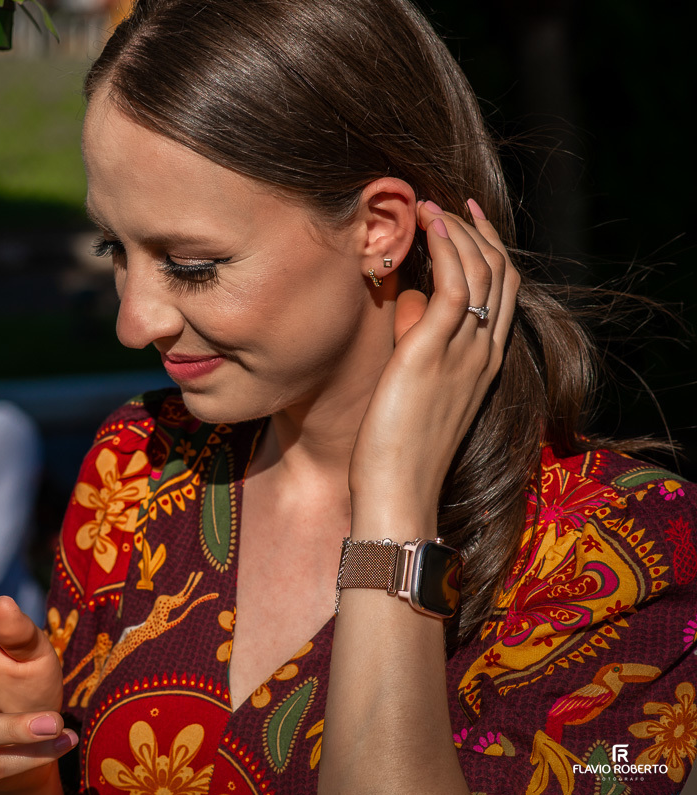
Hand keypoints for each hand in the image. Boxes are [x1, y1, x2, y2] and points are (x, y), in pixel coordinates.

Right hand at [0, 596, 74, 794]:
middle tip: (52, 721)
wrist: (40, 731)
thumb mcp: (35, 654)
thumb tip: (3, 601)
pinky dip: (31, 757)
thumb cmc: (30, 682)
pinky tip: (65, 741)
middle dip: (2, 721)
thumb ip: (18, 634)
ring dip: (20, 738)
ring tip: (61, 728)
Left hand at [349, 198, 519, 526]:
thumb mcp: (412, 385)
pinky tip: (426, 222)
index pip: (501, 292)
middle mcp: (484, 352)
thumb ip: (416, 341)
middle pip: (501, 273)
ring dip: (458, 230)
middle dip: (479, 230)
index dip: (487, 250)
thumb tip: (406, 302)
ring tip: (430, 204)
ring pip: (483, 270)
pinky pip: (455, 284)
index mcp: (483, 362)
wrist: (398, 491)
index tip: (464, 221)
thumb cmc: (394, 449)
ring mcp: (465, 350)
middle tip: (450, 202)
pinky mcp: (434, 351)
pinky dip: (445, 246)